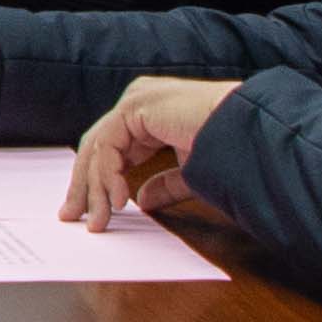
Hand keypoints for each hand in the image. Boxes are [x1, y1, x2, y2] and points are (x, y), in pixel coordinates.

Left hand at [61, 73, 237, 231]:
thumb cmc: (229, 148)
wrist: (249, 133)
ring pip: (98, 149)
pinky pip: (108, 147)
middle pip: (96, 146)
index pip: (110, 147)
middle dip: (84, 185)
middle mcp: (139, 101)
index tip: (88, 211)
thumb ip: (165, 184)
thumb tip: (143, 201)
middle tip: (72, 217)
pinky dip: (109, 176)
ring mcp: (136, 100)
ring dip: (95, 189)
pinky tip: (119, 201)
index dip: (96, 180)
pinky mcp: (136, 106)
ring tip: (99, 221)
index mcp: (151, 112)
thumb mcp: (190, 172)